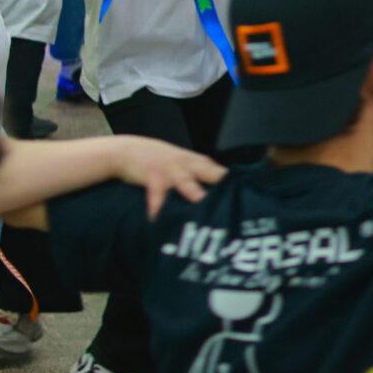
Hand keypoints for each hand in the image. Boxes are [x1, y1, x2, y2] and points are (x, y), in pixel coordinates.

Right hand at [112, 137, 227, 217]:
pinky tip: (160, 221)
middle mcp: (186, 164)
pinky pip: (157, 195)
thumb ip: (200, 172)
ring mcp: (170, 170)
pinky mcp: (152, 177)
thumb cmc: (157, 159)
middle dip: (222, 186)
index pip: (220, 170)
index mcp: (195, 161)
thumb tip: (221, 186)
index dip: (233, 183)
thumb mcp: (181, 161)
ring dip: (196, 195)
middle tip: (235, 203)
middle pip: (210, 174)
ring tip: (204, 210)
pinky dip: (158, 208)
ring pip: (187, 183)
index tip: (246, 197)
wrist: (126, 150)